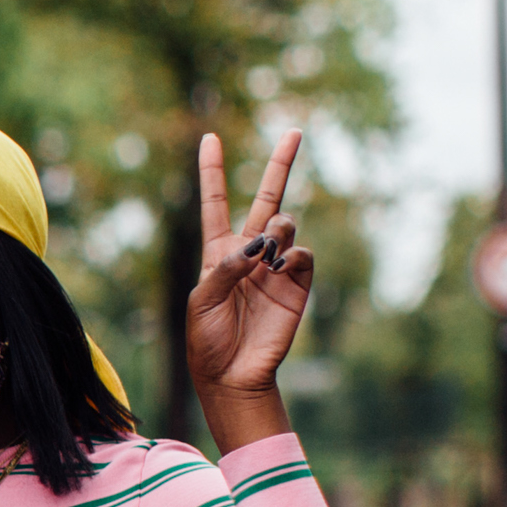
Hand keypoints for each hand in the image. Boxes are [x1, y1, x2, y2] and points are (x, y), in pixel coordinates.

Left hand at [184, 130, 312, 451]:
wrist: (234, 376)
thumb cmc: (208, 341)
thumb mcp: (202, 302)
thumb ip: (226, 268)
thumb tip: (259, 244)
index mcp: (218, 253)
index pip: (215, 204)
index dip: (213, 172)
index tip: (210, 138)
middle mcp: (250, 253)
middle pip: (267, 199)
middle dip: (281, 165)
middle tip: (294, 131)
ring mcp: (276, 267)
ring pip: (286, 224)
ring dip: (279, 229)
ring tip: (269, 252)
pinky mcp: (297, 285)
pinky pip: (303, 254)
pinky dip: (293, 255)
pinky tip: (280, 269)